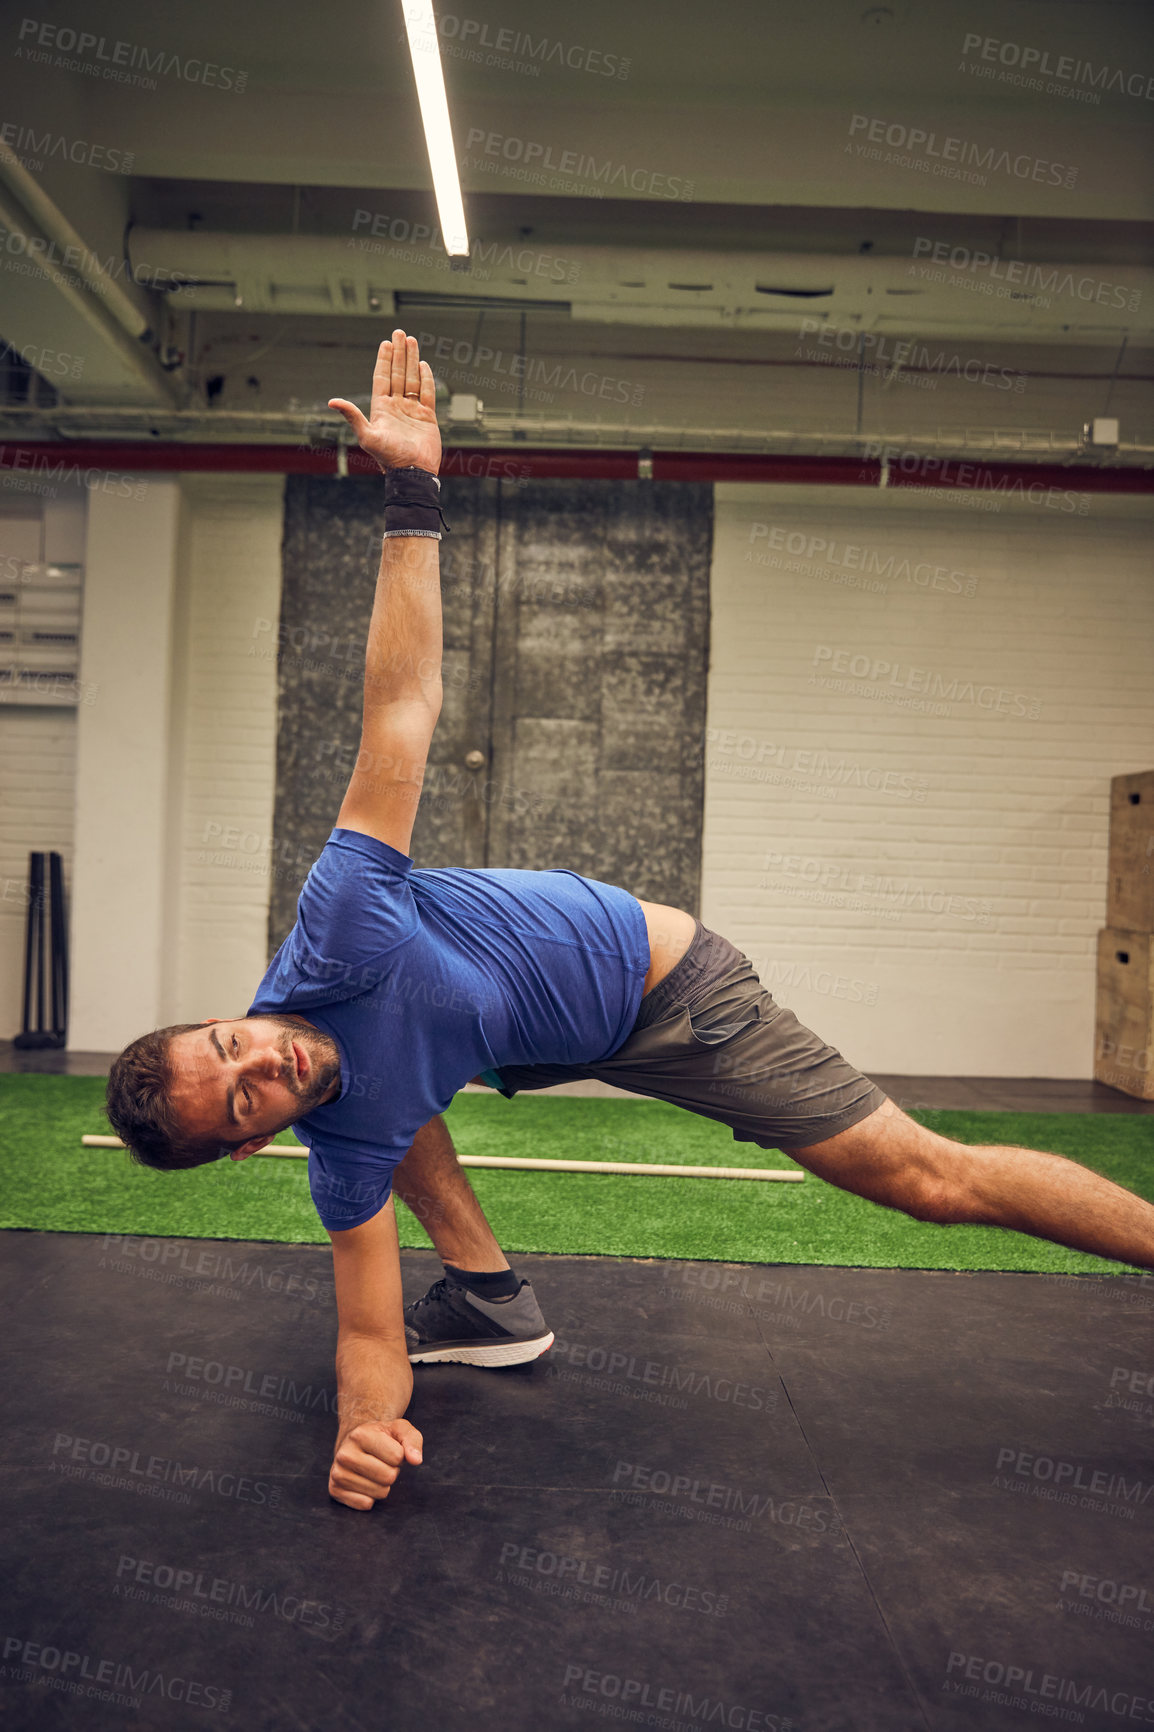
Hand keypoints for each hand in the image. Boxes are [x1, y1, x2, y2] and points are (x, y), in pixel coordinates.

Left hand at [328, 329, 441, 474]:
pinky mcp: (427, 417)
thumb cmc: (389, 458)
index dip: (383, 360)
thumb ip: (352, 416)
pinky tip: (423, 364)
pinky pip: (427, 394)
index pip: (382, 378)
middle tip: (399, 333)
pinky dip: (426, 379)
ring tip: (412, 341)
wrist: (413, 473)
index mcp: (381, 409)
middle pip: (398, 374)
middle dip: (398, 353)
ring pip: (412, 379)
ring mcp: (412, 411)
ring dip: (412, 360)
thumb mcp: (367, 436)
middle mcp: (396, 407)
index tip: (385, 343)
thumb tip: (332, 401)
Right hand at [328, 1417, 423, 1510]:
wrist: (356, 1443)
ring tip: (373, 1470)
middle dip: (392, 1471)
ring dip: (382, 1484)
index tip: (390, 1449)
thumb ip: (412, 1440)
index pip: (397, 1457)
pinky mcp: (335, 1491)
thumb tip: (416, 1460)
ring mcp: (337, 1473)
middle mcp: (345, 1454)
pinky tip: (364, 1482)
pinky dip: (370, 1496)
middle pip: (388, 1477)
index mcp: (360, 1435)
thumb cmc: (382, 1437)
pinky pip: (366, 1504)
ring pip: (379, 1493)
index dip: (400, 1455)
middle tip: (382, 1462)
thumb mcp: (400, 1430)